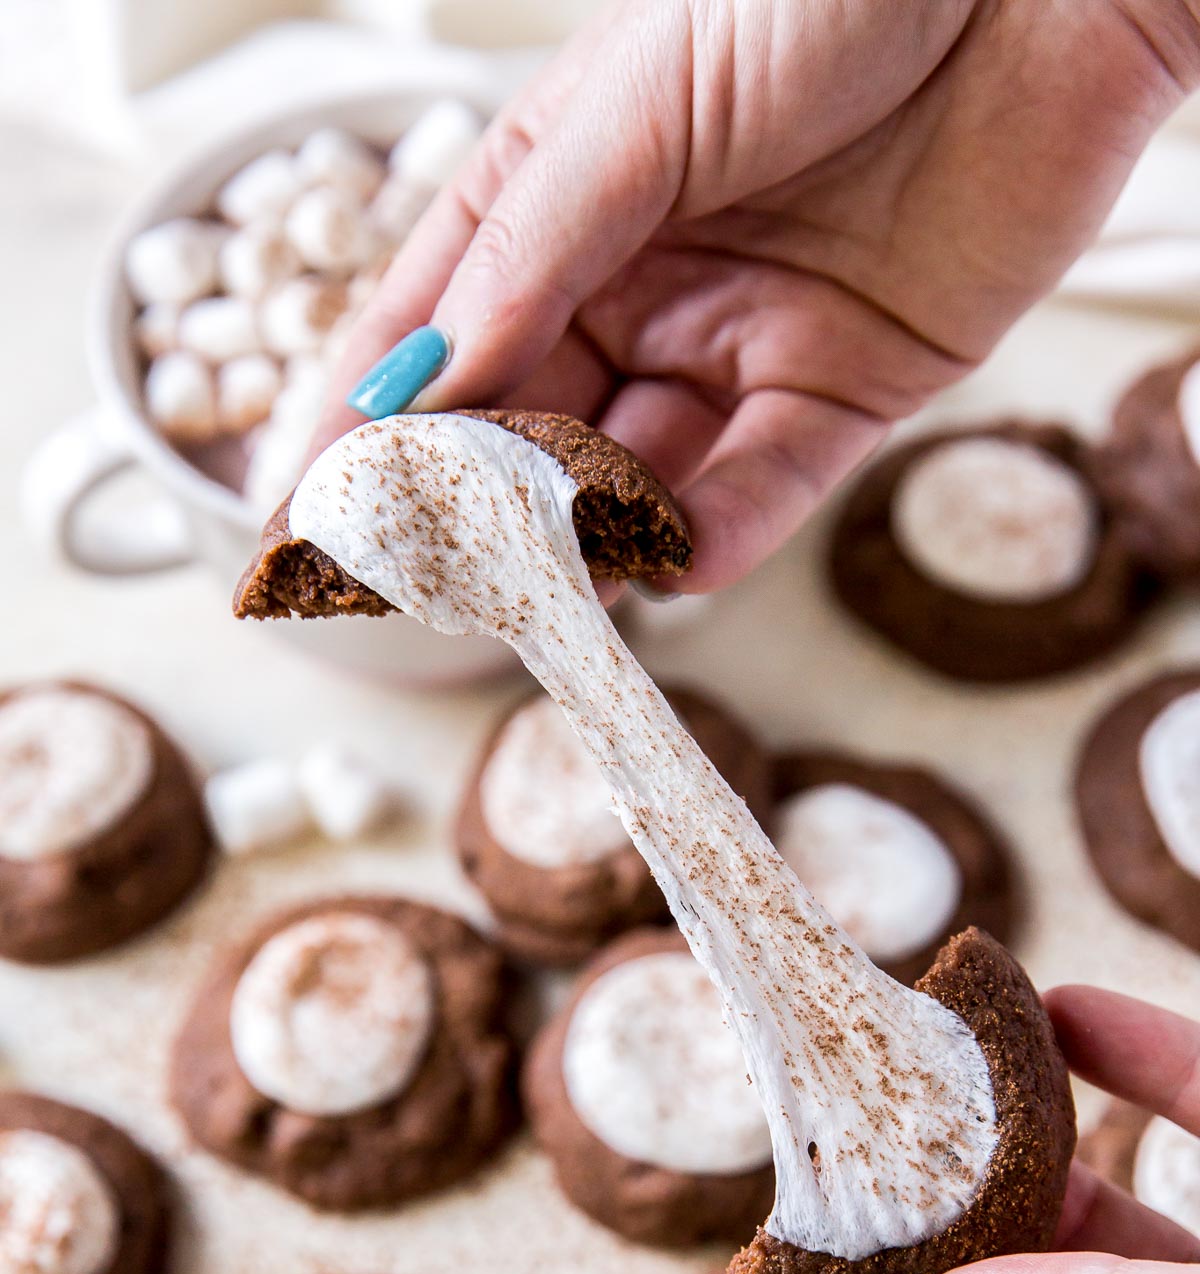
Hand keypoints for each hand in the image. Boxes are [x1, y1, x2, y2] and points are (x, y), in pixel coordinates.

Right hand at [318, 0, 1199, 591]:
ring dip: (596, 536)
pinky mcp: (845, 388)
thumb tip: (423, 386)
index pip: (432, 328)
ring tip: (552, 588)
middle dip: (482, 502)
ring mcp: (737, 341)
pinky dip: (724, 531)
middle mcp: (637, 283)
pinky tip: (678, 564)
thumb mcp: (635, 110)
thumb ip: (529, 256)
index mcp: (557, 199)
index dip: (365, 423)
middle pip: (529, 423)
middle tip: (438, 573)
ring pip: (641, 474)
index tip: (304, 514)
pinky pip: (768, 485)